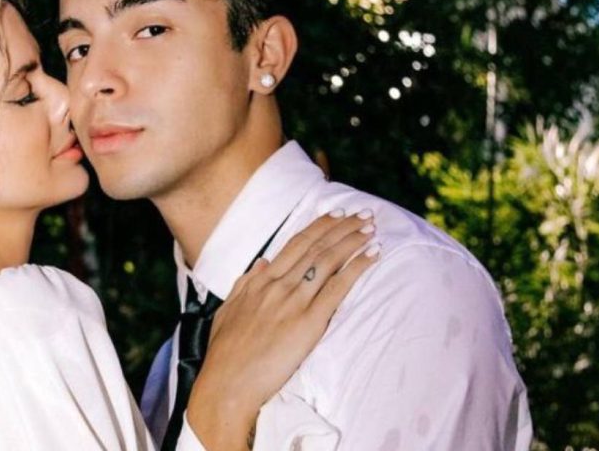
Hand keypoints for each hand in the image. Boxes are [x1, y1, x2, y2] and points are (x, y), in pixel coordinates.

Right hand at [186, 210, 379, 449]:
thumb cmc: (225, 354)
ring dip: (353, 240)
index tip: (334, 214)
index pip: (294, 245)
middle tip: (363, 214)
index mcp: (260, 282)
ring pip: (328, 260)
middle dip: (342, 227)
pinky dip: (357, 268)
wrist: (227, 383)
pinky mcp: (309, 322)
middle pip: (315, 246)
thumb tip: (261, 263)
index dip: (317, 227)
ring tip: (371, 227)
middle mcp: (278, 285)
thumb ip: (245, 285)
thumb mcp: (228, 311)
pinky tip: (373, 255)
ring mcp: (294, 302)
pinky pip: (338, 288)